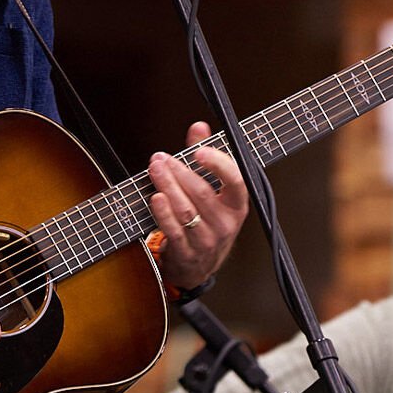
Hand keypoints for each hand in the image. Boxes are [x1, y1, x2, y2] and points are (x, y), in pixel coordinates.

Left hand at [148, 121, 247, 290]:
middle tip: (161, 158)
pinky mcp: (187, 252)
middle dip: (179, 171)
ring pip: (186, 209)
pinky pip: (174, 230)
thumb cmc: (207, 222)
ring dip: (168, 186)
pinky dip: (163, 212)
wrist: (199, 266)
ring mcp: (207, 240)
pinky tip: (155, 196)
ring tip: (155, 169)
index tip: (199, 151)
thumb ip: (206, 156)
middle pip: (202, 193)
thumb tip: (199, 127)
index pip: (235, 181)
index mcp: (237, 205)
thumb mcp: (213, 191)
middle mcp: (225, 223)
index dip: (218, 164)